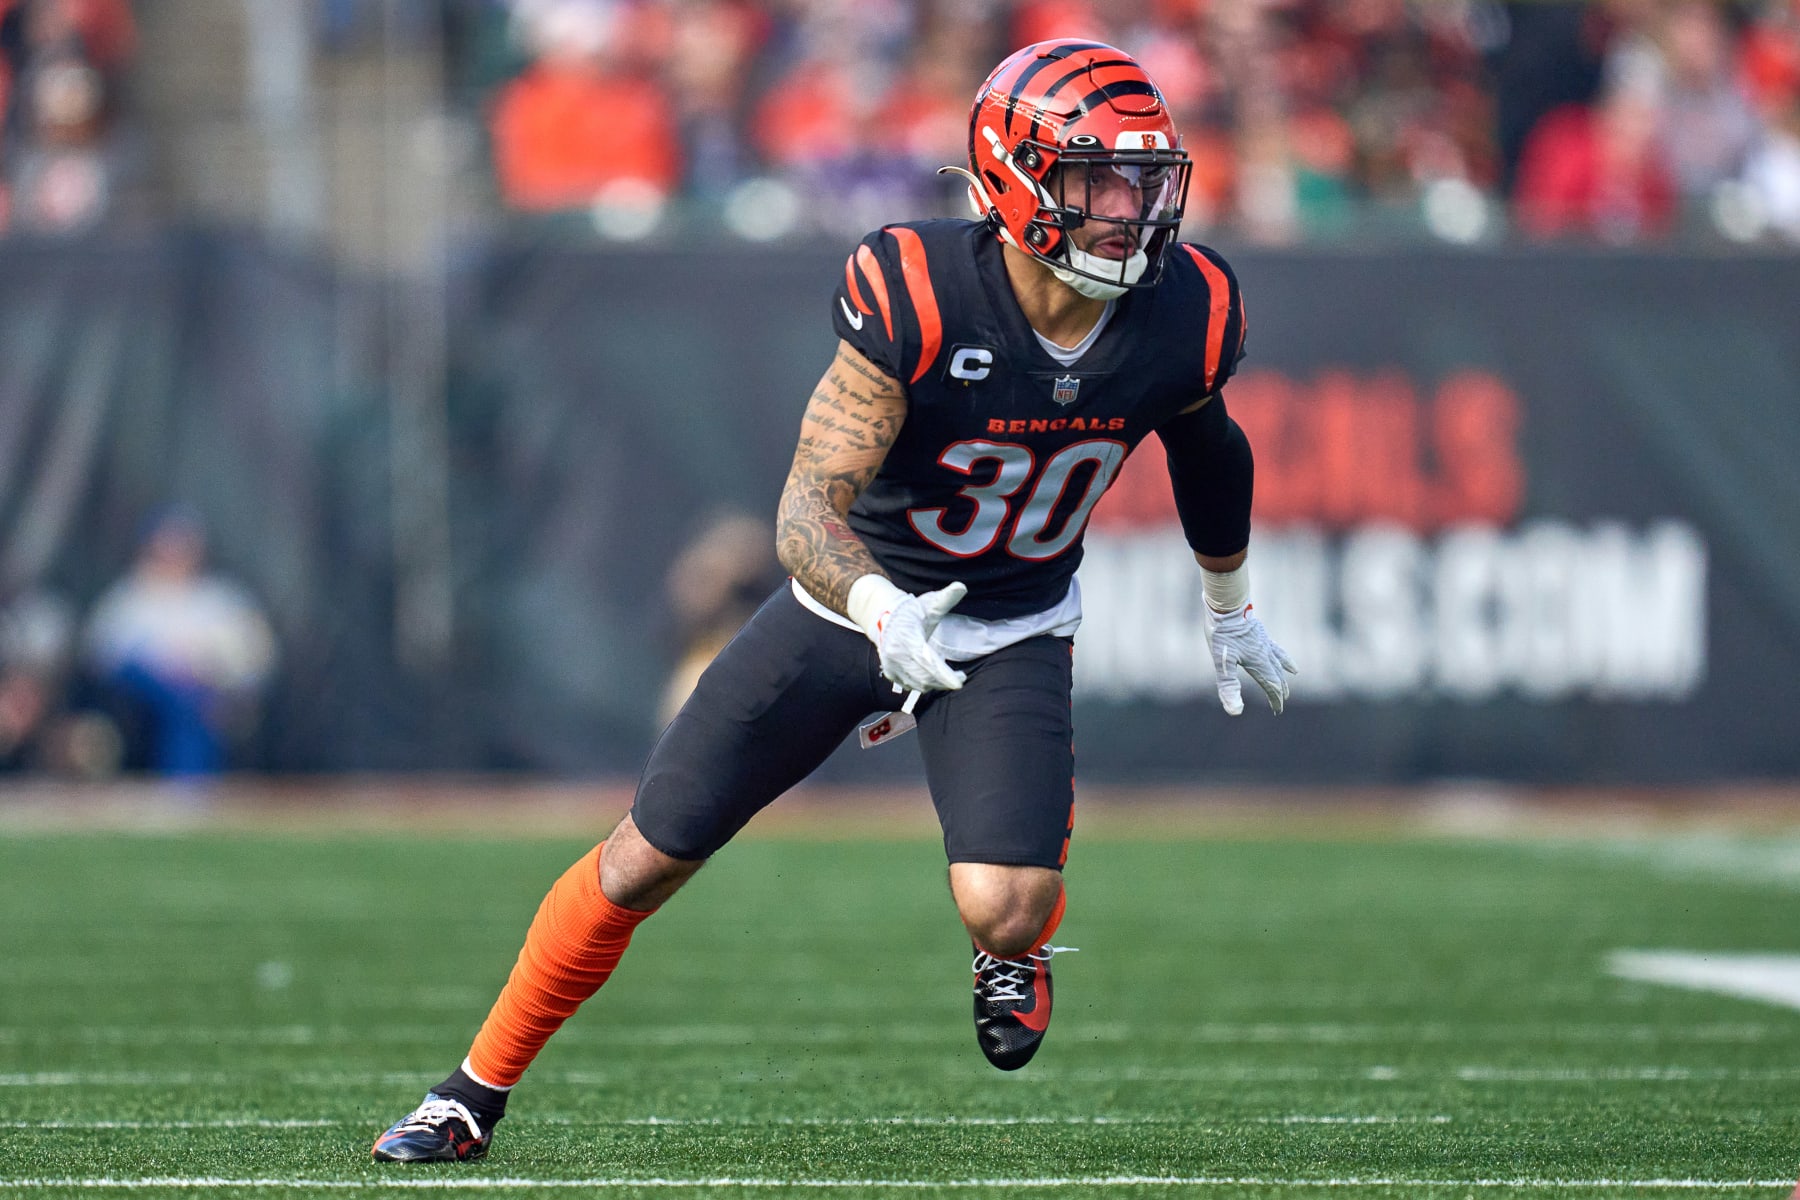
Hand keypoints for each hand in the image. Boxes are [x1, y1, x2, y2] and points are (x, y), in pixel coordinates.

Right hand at [849, 577, 968, 692]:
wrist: (883, 617)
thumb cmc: (911, 611)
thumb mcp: (929, 603)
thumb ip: (946, 598)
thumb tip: (961, 586)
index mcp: (908, 637)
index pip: (927, 659)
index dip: (944, 674)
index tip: (959, 682)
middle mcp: (897, 654)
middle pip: (925, 677)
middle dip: (945, 680)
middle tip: (961, 677)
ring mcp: (891, 665)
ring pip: (919, 684)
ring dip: (936, 683)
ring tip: (947, 675)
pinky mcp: (890, 672)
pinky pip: (910, 685)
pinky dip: (924, 683)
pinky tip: (931, 674)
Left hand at [1203, 602, 1296, 714]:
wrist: (1227, 605)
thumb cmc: (1222, 634)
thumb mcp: (1222, 663)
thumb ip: (1228, 687)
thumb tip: (1236, 712)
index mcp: (1258, 663)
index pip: (1271, 685)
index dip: (1274, 699)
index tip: (1277, 710)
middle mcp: (1265, 654)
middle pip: (1277, 675)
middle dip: (1279, 690)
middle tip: (1280, 703)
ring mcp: (1264, 643)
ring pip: (1278, 662)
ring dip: (1283, 674)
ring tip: (1290, 678)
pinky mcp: (1260, 633)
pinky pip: (1276, 648)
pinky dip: (1283, 656)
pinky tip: (1284, 657)